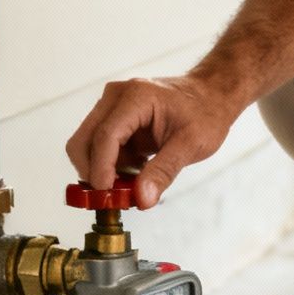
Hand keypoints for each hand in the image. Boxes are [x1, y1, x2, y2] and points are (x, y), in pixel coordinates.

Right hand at [66, 74, 238, 207]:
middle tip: (114, 197)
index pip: (106, 136)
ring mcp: (111, 107)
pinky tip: (137, 171)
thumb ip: (164, 171)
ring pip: (87, 147)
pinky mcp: (113, 119)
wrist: (210, 96)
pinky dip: (111, 167)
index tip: (105, 196)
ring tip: (134, 183)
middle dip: (93, 172)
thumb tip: (142, 199)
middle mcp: (116, 97)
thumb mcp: (191, 145)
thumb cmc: (205, 113)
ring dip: (103, 171)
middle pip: (83, 141)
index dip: (101, 169)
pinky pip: (99, 149)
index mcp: (136, 97)